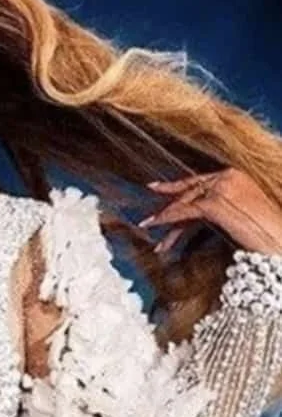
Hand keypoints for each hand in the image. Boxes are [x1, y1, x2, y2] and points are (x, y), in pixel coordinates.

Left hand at [140, 167, 281, 255]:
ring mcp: (222, 188)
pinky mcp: (216, 204)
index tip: (156, 188)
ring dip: (164, 217)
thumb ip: (219, 208)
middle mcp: (228, 176)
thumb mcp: (238, 214)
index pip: (199, 181)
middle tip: (148, 216)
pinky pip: (185, 211)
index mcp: (235, 174)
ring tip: (147, 226)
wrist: (279, 241)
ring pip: (185, 202)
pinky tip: (156, 225)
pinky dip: (168, 219)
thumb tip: (195, 216)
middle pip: (190, 191)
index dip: (177, 187)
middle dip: (168, 206)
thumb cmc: (264, 232)